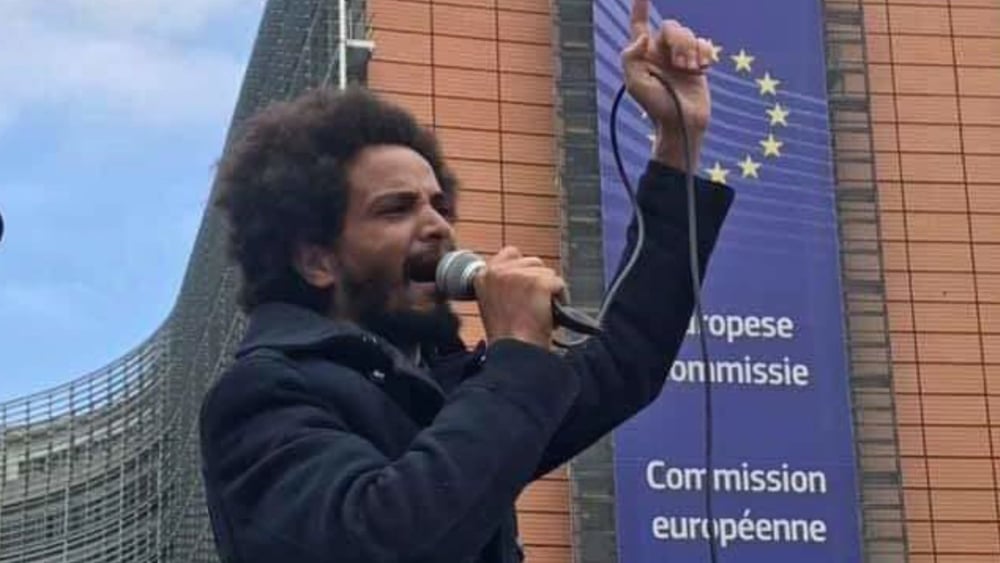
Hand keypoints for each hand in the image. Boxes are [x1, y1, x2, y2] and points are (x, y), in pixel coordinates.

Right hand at [473, 247, 565, 348]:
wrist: (514, 351)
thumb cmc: (506, 337)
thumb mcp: (491, 304)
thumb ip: (501, 285)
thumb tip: (519, 277)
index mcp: (483, 275)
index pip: (510, 253)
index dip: (523, 270)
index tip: (525, 287)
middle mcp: (499, 271)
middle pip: (533, 262)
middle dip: (538, 281)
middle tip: (533, 304)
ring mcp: (519, 275)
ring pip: (548, 272)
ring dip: (549, 290)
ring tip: (541, 311)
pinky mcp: (538, 282)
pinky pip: (560, 284)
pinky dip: (561, 299)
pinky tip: (550, 315)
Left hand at [622, 0, 715, 170]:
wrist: (681, 122)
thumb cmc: (655, 106)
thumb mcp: (635, 84)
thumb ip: (631, 57)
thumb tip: (643, 36)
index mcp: (643, 54)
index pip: (639, 24)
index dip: (640, 7)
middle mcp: (661, 52)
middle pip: (672, 26)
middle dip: (679, 41)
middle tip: (681, 66)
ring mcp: (680, 57)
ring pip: (689, 34)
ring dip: (691, 51)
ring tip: (690, 71)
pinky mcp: (697, 63)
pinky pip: (704, 44)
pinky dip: (704, 53)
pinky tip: (702, 69)